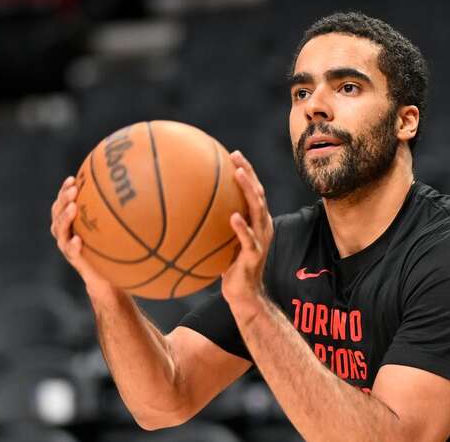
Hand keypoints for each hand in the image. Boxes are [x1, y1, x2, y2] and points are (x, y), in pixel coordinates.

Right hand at [50, 176, 117, 297]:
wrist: (107, 276)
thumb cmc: (110, 247)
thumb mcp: (112, 227)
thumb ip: (115, 211)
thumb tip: (134, 189)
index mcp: (72, 221)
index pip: (63, 201)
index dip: (64, 190)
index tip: (73, 178)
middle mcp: (66, 231)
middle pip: (57, 212)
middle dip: (64, 199)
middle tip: (73, 189)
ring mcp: (67, 245)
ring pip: (60, 230)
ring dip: (65, 218)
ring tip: (72, 208)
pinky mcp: (74, 259)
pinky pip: (70, 252)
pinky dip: (72, 246)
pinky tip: (77, 240)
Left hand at [221, 151, 273, 316]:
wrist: (245, 296)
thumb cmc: (230, 269)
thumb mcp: (222, 243)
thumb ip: (214, 227)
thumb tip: (186, 212)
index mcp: (257, 221)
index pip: (254, 191)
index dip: (246, 171)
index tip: (233, 154)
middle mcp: (262, 226)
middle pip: (258, 193)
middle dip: (248, 173)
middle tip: (236, 157)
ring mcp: (261, 240)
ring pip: (258, 209)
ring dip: (248, 190)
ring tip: (238, 175)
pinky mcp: (255, 255)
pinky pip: (248, 239)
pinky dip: (242, 227)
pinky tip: (233, 217)